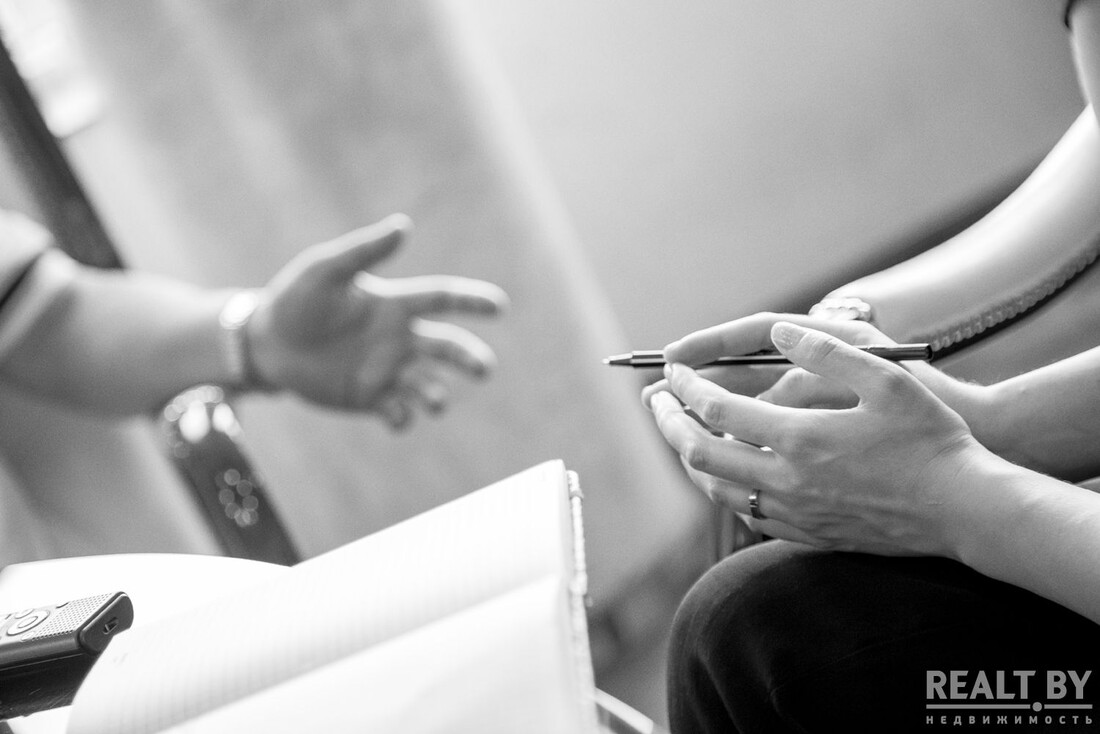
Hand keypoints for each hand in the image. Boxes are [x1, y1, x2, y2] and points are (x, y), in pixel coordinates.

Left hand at [248, 214, 507, 427]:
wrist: (267, 343)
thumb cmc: (296, 298)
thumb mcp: (325, 270)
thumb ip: (364, 251)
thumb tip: (404, 224)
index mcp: (395, 304)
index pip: (442, 298)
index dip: (472, 300)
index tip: (499, 306)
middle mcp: (399, 338)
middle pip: (446, 347)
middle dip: (468, 357)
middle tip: (485, 369)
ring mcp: (386, 370)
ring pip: (426, 384)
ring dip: (437, 394)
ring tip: (436, 402)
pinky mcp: (369, 398)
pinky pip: (397, 411)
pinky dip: (403, 417)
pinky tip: (396, 416)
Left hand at [650, 321, 984, 556]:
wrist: (964, 510)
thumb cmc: (931, 438)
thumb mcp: (885, 380)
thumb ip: (826, 353)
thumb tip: (780, 331)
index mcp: (799, 438)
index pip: (715, 411)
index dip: (684, 387)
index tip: (671, 370)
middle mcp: (787, 480)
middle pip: (700, 453)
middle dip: (669, 424)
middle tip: (654, 401)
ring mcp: (795, 513)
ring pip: (717, 489)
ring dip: (689, 458)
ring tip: (680, 434)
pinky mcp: (809, 535)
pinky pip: (747, 514)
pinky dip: (724, 489)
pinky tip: (726, 476)